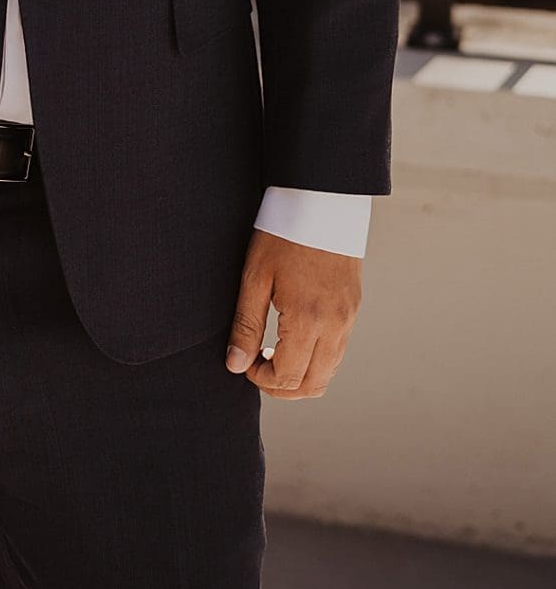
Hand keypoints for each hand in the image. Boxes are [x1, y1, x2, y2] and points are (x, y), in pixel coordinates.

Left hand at [226, 229, 360, 398]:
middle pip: (313, 385)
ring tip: (273, 352)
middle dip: (282, 387)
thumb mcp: (255, 277)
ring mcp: (348, 319)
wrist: (322, 202)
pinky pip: (338, 351)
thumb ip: (245, 325)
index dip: (261, 379)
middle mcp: (335, 326)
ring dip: (301, 375)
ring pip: (329, 372)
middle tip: (257, 367)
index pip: (288, 377)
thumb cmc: (283, 234)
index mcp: (308, 320)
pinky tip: (293, 339)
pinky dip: (316, 359)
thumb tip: (235, 365)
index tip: (244, 363)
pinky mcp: (353, 309)